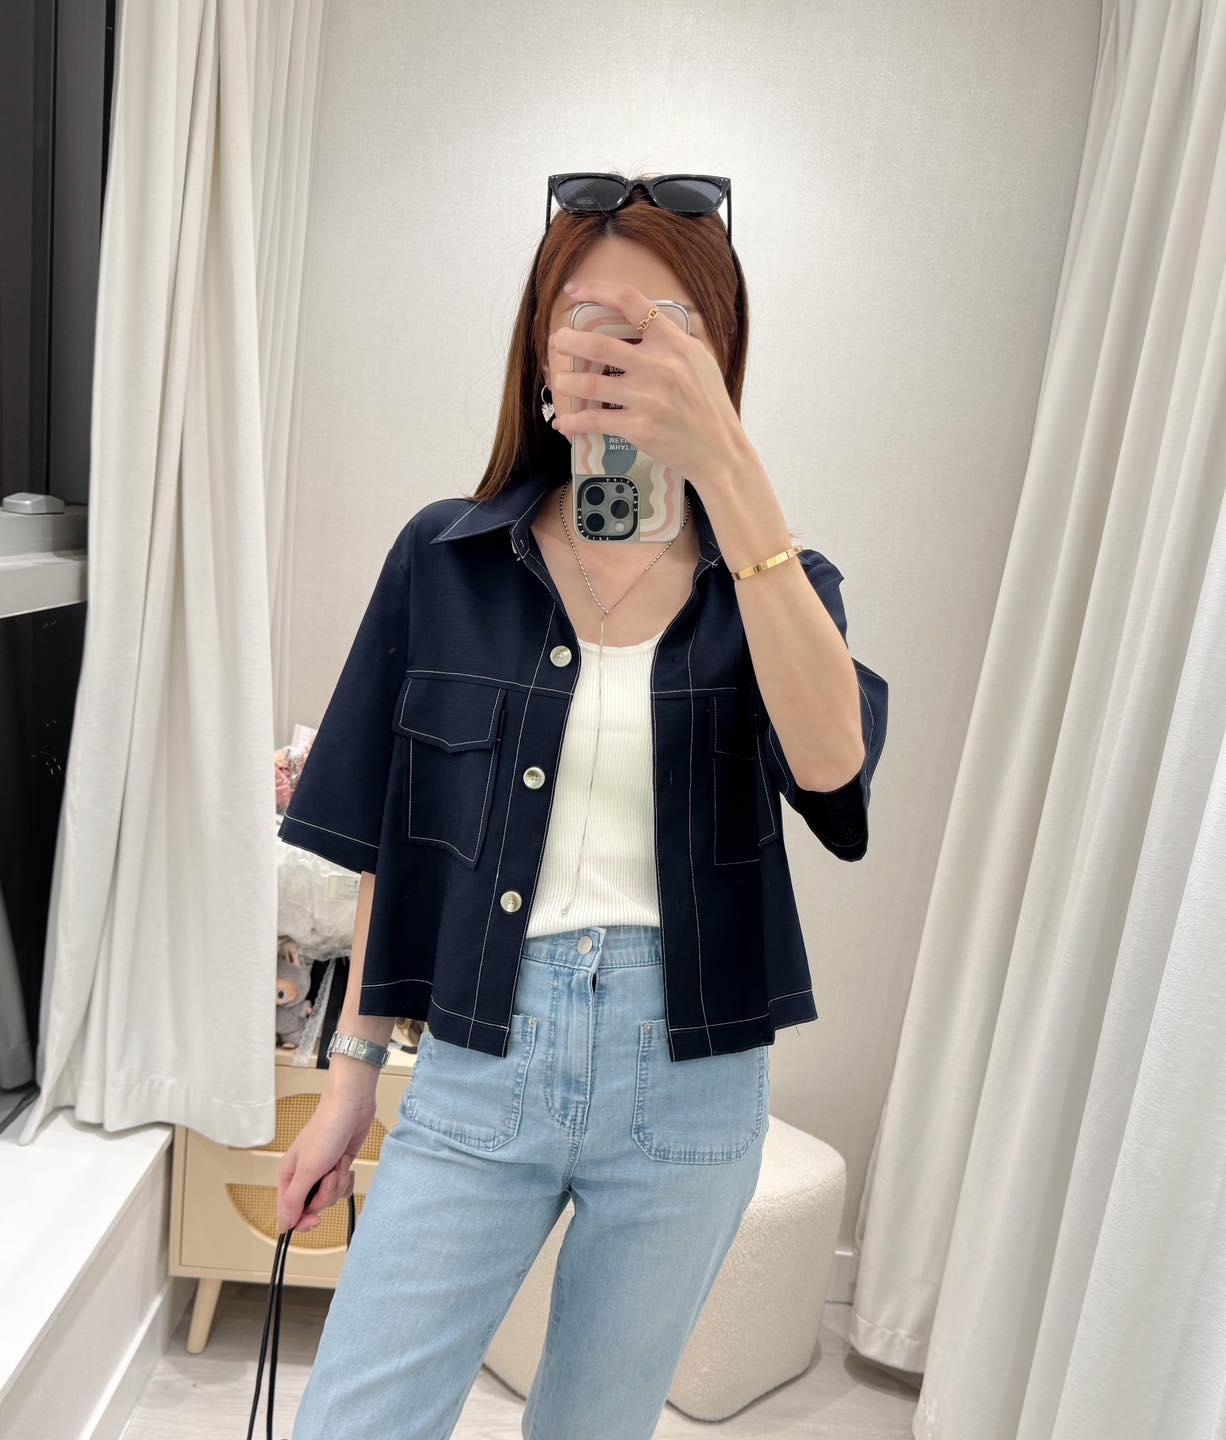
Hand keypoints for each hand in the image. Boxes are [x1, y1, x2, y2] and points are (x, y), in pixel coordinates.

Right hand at [276, 1083, 375, 1233]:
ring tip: (337, 1163)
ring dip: (338, 1183)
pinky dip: (347, 1178)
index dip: (302, 1221)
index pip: (289, 1213)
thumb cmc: (326, 1129)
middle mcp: (303, 1176)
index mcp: (288, 1176)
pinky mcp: (338, 1168)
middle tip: (329, 1175)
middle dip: (326, 1194)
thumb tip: (283, 1225)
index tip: (315, 1220)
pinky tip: (346, 1162)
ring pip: (330, 1198)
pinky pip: (342, 1188)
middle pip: (313, 1207)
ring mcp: (322, 1172)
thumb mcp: (307, 1169)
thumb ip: (294, 1200)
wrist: (351, 1107)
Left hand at [548, 277, 745, 490]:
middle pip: (598, 343)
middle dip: (568, 340)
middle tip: (557, 341)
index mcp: (673, 342)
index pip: (630, 301)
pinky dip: (573, 422)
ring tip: (559, 380)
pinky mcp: (638, 427)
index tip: (574, 291)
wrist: (720, 449)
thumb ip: (675, 336)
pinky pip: (594, 420)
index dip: (596, 291)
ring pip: (589, 382)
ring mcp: (646, 397)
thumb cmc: (710, 404)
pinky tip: (564, 423)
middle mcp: (658, 365)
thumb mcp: (702, 358)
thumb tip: (650, 316)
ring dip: (565, 380)